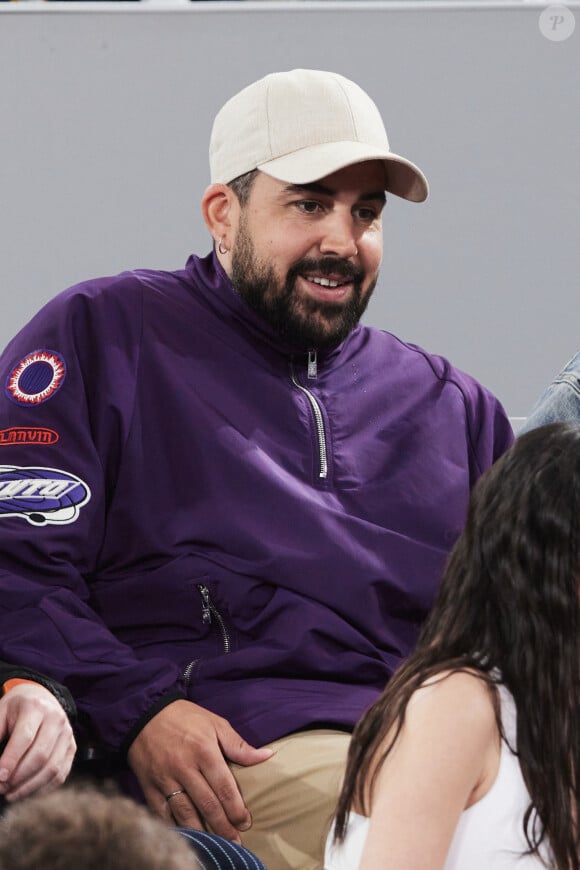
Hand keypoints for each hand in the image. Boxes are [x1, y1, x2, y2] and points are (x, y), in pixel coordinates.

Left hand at [0, 682, 76, 800]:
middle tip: (2, 788)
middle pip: (40, 756)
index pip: (25, 738)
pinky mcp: (72, 747)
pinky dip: (43, 789)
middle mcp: (56, 719)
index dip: (10, 761)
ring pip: (52, 768)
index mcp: (35, 707)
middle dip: (18, 778)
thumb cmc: (16, 710)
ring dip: (30, 787)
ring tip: (11, 794)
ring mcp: (67, 733)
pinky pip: (61, 774)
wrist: (42, 697)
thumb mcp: (1, 713)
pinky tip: (27, 792)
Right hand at [127, 699, 272, 841]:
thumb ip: (239, 745)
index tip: (245, 823)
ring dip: (202, 832)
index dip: (236, 808)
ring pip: (185, 813)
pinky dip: (174, 827)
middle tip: (235, 841)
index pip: (224, 786)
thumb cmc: (185, 718)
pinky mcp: (149, 786)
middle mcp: (184, 767)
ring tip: (216, 845)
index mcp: (203, 750)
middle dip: (223, 826)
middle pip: (207, 804)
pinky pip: (162, 813)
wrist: (144, 714)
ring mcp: (165, 779)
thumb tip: (267, 756)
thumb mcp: (215, 723)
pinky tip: (187, 836)